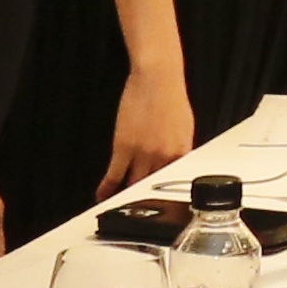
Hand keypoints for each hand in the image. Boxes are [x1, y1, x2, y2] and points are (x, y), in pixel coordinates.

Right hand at [99, 73, 196, 197]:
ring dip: (123, 197)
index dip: (167, 193)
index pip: (175, 180)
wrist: (157, 78)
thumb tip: (175, 160)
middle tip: (135, 208)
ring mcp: (143, 154)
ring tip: (116, 207)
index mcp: (182, 151)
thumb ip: (179, 148)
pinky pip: (114, 175)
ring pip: (132, 183)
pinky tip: (102, 195)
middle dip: (143, 198)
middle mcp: (164, 156)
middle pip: (152, 185)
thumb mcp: (185, 126)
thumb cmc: (171, 96)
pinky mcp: (123, 147)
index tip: (160, 203)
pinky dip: (106, 188)